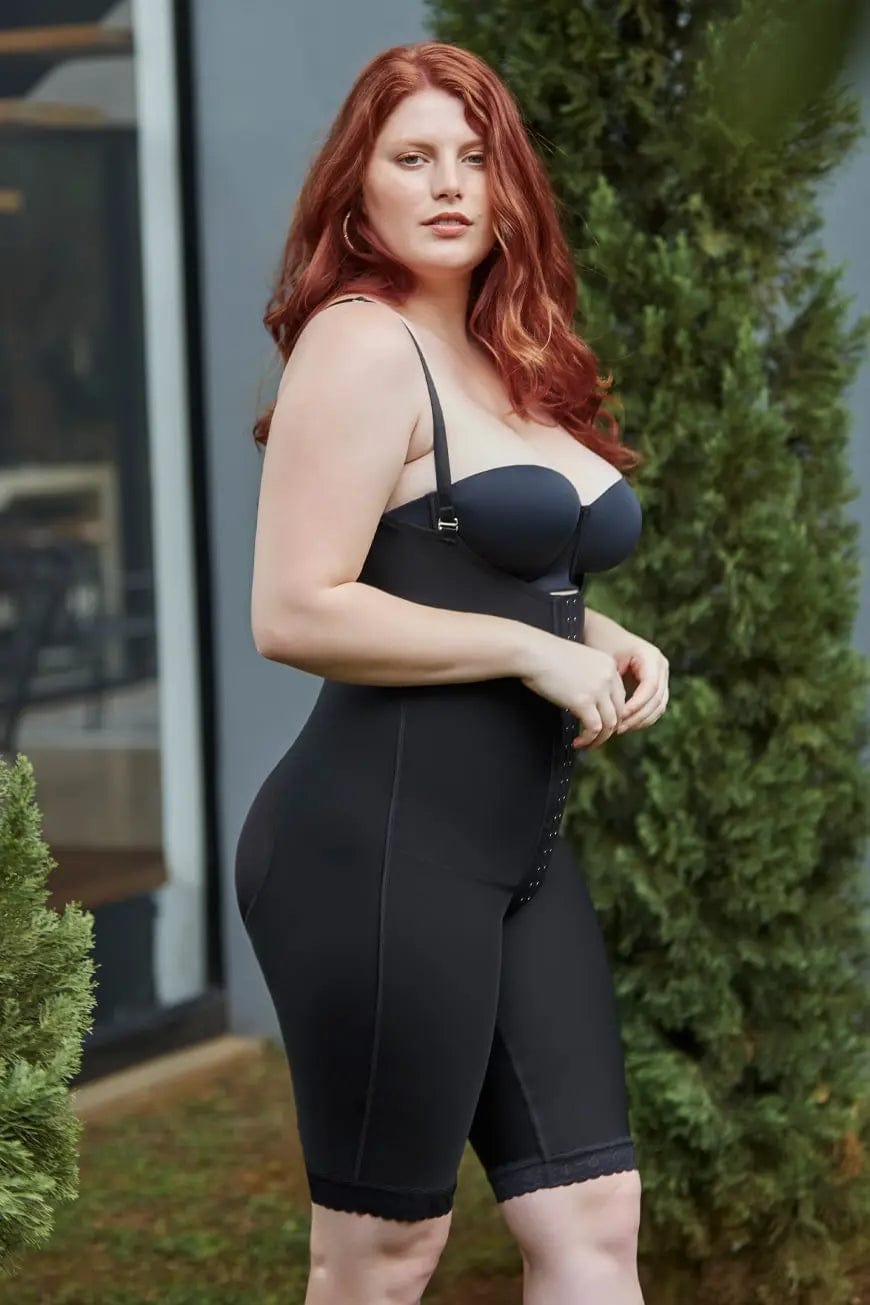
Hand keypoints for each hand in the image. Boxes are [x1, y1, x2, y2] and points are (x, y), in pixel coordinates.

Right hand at [518, 627, 625, 749]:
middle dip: (609, 729)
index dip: (612, 714)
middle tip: (595, 738)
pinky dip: (588, 740)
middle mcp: (608, 676)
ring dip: (600, 739)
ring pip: (610, 723)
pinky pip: (594, 728)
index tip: (600, 724)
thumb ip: (588, 678)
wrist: (533, 652)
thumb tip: (587, 701)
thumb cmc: (546, 655)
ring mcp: (598, 689)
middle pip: (619, 711)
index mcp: (608, 665)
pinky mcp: (584, 701)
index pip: (620, 696)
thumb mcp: (577, 663)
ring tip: (587, 745)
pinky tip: (578, 742)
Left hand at [583, 610, 668, 735]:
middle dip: (638, 716)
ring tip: (619, 729)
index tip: (620, 715)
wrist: (602, 634)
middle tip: (618, 727)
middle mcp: (660, 666)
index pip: (650, 686)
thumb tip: (615, 710)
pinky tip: (625, 725)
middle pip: (657, 698)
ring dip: (641, 721)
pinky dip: (642, 718)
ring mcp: (661, 676)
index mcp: (650, 656)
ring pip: (659, 706)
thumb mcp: (605, 660)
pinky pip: (655, 707)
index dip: (637, 703)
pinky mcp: (656, 686)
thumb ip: (612, 681)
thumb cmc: (600, 644)